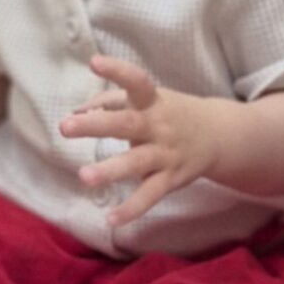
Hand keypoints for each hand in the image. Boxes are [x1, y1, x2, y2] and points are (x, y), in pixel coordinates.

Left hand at [59, 57, 217, 229]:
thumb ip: (111, 101)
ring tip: (84, 176)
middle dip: (96, 126)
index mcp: (152, 101)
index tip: (94, 62)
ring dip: (111, 170)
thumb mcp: (147, 100)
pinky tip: (111, 220)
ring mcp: (165, 153)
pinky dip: (132, 209)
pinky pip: (150, 195)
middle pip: (127, 124)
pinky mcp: (170, 179)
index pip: (136, 81)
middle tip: (65, 127)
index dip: (117, 71)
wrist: (218, 136)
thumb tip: (75, 111)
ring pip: (137, 162)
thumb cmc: (170, 113)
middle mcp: (158, 125)